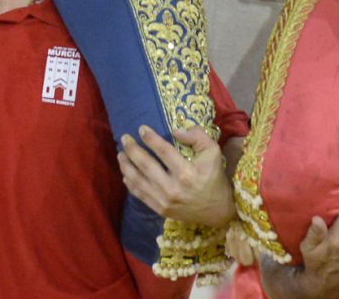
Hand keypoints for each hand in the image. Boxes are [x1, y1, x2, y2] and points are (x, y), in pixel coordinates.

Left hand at [117, 126, 234, 228]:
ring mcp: (164, 201)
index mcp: (187, 173)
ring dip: (126, 166)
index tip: (141, 129)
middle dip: (132, 150)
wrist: (218, 210)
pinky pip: (140, 195)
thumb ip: (197, 137)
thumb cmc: (214, 177)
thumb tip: (176, 131)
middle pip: (146, 165)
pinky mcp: (160, 210)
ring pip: (139, 181)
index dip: (151, 139)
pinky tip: (125, 174)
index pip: (164, 151)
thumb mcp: (213, 152)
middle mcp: (173, 188)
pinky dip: (130, 184)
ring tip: (120, 154)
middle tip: (124, 138)